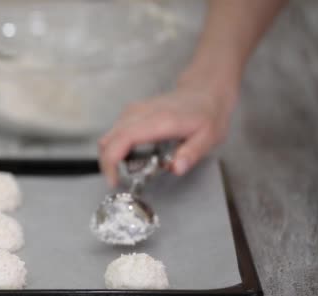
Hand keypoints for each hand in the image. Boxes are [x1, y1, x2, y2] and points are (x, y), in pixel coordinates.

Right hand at [98, 82, 236, 186]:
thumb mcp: (209, 137)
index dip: (111, 162)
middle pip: (107, 140)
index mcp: (158, 120)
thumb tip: (176, 169)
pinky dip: (115, 148)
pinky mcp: (131, 112)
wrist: (204, 91)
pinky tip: (131, 157)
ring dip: (111, 157)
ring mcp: (133, 111)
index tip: (114, 181)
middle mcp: (140, 113)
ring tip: (129, 170)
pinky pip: (114, 132)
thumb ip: (192, 153)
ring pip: (108, 136)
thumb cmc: (206, 114)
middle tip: (119, 181)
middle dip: (107, 165)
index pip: (122, 140)